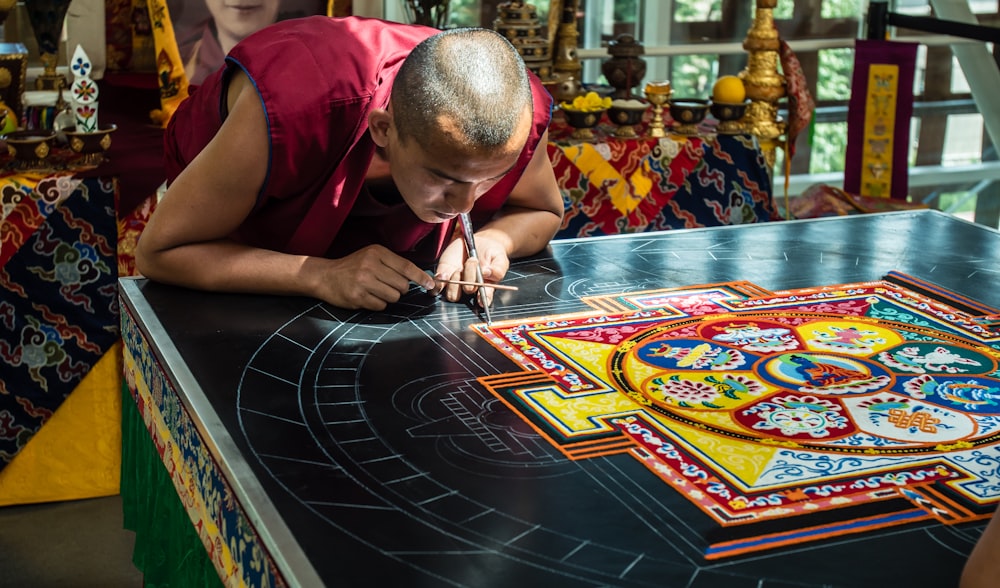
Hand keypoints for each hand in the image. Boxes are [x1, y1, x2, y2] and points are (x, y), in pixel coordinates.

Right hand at [310, 244, 435, 310]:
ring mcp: (363, 281)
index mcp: (377, 253)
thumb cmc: (352, 267)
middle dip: (399, 289)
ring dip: (389, 297)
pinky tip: (367, 296)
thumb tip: (420, 277)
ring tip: (375, 290)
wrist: (325, 276)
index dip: (421, 277)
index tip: (431, 284)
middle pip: (402, 285)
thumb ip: (393, 264)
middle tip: (386, 285)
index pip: (406, 267)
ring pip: (393, 297)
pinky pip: (381, 305)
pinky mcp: (358, 296)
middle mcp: (370, 265)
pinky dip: (378, 304)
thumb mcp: (372, 256)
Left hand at [434, 232, 509, 305]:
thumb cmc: (491, 252)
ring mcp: (456, 283)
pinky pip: (438, 286)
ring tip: (459, 269)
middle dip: (470, 277)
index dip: (483, 299)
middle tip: (472, 261)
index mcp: (485, 286)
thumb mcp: (499, 258)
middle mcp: (470, 287)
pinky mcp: (444, 275)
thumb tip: (487, 273)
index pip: (485, 298)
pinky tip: (443, 275)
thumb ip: (498, 268)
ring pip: (452, 293)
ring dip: (455, 281)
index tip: (480, 299)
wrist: (477, 242)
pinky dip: (439, 283)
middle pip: (467, 290)